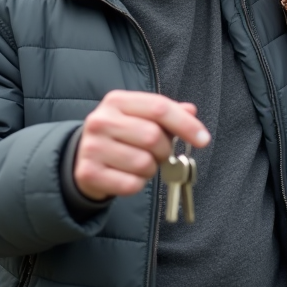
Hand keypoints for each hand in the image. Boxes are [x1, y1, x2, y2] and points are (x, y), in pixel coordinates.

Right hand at [73, 91, 209, 200]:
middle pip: (153, 137)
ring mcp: (92, 147)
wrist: (82, 157)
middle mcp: (100, 120)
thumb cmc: (120, 136)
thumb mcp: (139, 117)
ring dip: (150, 169)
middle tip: (158, 154)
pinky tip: (127, 176)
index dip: (186, 125)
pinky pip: (131, 184)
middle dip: (164, 151)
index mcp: (116, 101)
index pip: (159, 107)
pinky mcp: (88, 173)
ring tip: (139, 164)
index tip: (203, 139)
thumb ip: (166, 113)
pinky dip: (137, 184)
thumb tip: (191, 111)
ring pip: (144, 164)